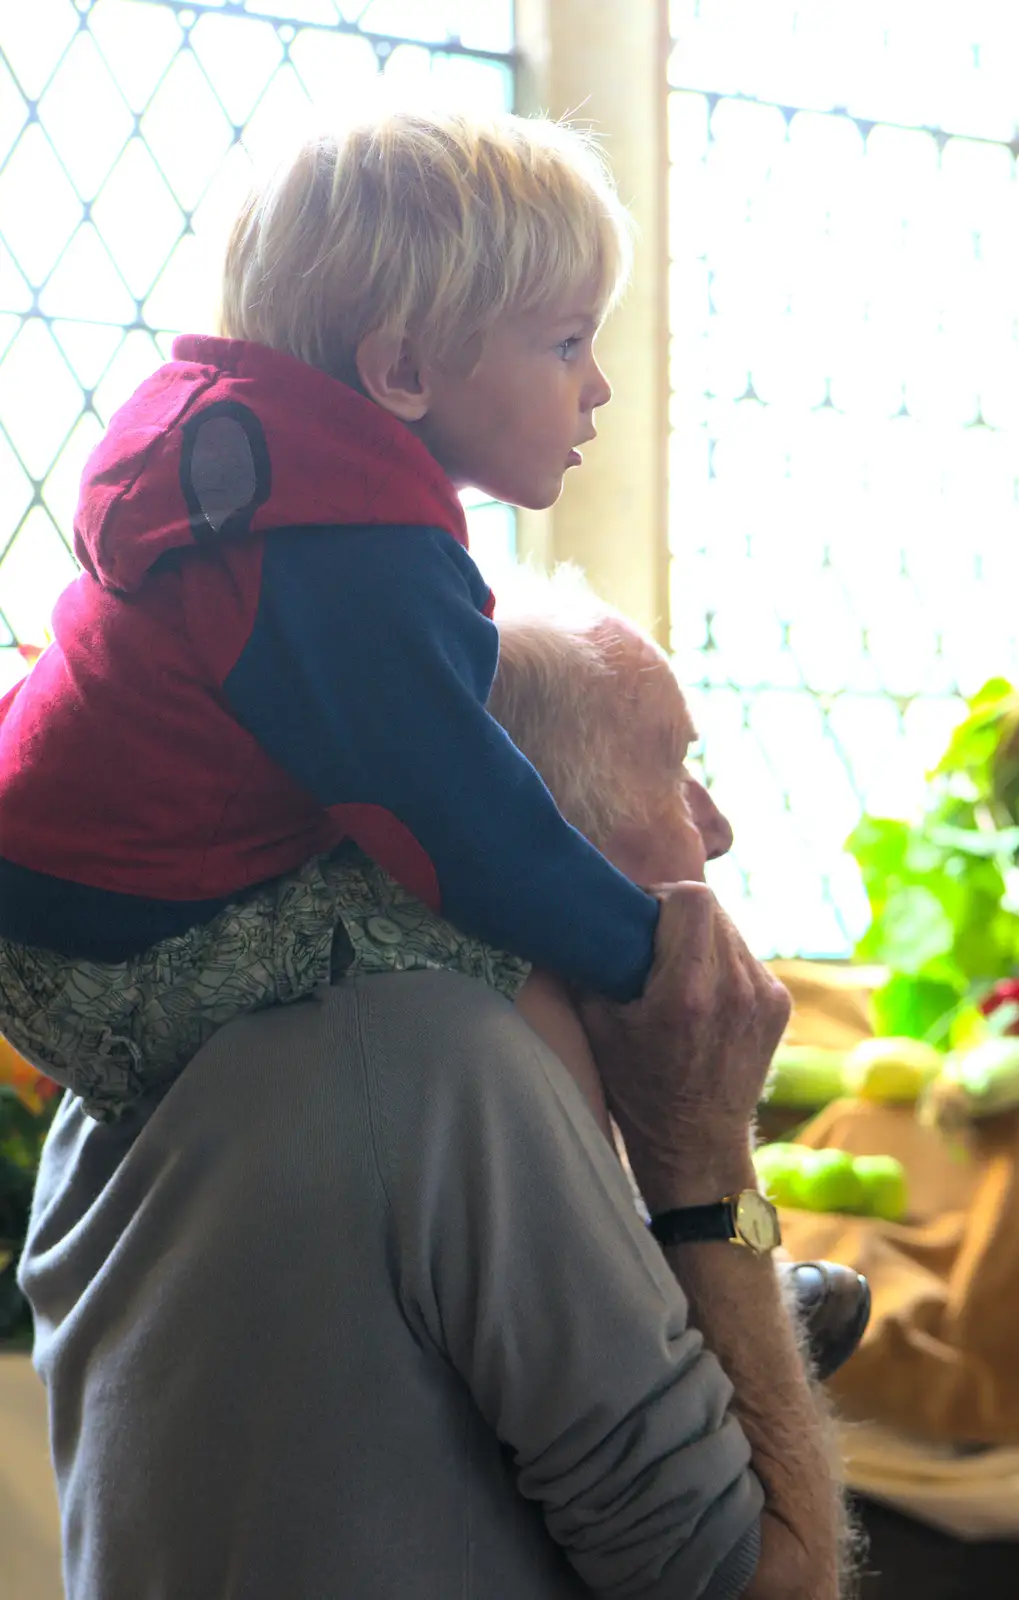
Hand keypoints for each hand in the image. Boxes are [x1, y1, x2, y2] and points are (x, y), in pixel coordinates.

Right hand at [578, 883, 789, 1203]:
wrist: (695, 1139)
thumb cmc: (638, 1084)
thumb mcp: (598, 1025)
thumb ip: (591, 964)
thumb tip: (576, 917)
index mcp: (687, 991)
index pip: (692, 898)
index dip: (662, 895)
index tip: (641, 915)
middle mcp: (734, 988)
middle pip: (713, 908)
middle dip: (679, 914)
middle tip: (653, 938)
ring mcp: (763, 996)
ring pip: (732, 929)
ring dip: (703, 936)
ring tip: (678, 966)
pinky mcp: (780, 1004)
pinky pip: (747, 957)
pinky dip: (723, 961)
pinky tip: (704, 992)